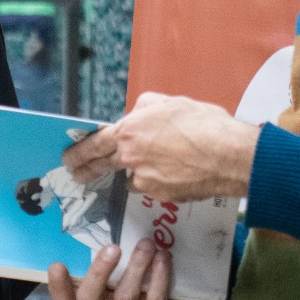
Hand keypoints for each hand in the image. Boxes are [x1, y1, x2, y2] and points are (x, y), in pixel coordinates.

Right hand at [47, 240, 182, 299]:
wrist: (176, 279)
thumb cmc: (137, 256)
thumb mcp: (120, 247)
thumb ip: (107, 236)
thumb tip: (96, 199)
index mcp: (91, 284)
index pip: (65, 295)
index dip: (58, 285)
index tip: (57, 264)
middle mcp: (106, 299)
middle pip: (89, 297)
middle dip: (99, 272)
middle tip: (113, 248)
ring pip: (125, 296)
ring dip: (136, 267)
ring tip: (146, 244)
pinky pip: (154, 299)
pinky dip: (159, 275)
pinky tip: (163, 256)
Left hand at [62, 92, 257, 201]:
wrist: (230, 156)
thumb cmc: (204, 125)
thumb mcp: (169, 103)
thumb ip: (145, 108)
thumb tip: (138, 113)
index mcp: (130, 132)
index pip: (94, 144)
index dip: (79, 152)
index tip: (69, 158)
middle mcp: (131, 158)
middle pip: (102, 166)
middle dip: (87, 170)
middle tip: (77, 174)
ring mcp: (145, 180)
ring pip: (133, 176)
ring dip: (140, 171)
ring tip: (166, 161)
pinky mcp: (161, 196)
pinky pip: (153, 187)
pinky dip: (160, 181)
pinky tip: (178, 171)